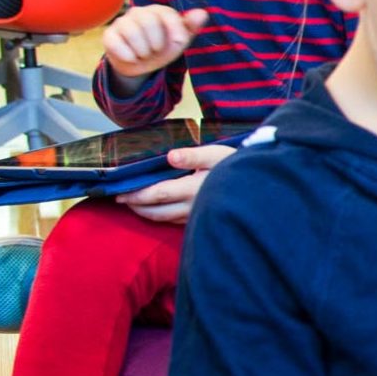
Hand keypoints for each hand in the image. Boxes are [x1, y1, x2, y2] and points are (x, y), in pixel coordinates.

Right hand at [102, 5, 208, 80]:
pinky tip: (131, 57)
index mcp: (159, 11)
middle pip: (148, 23)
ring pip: (133, 34)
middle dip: (156, 44)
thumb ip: (190, 27)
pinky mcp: (109, 35)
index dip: (175, 31)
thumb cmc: (161, 48)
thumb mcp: (179, 41)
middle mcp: (139, 12)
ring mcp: (122, 22)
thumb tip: (202, 13)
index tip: (178, 43)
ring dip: (143, 52)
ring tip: (144, 54)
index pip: (168, 15)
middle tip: (156, 50)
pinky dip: (128, 56)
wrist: (140, 64)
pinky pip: (117, 44)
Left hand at [112, 143, 236, 224]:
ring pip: (165, 219)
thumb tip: (170, 156)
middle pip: (157, 212)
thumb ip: (192, 155)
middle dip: (137, 206)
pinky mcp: (201, 219)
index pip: (157, 195)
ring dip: (147, 213)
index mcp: (192, 189)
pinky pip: (176, 221)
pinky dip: (161, 216)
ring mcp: (197, 215)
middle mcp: (192, 206)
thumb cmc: (235, 165)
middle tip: (121, 200)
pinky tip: (157, 209)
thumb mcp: (216, 154)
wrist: (256, 187)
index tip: (120, 194)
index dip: (136, 195)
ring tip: (135, 204)